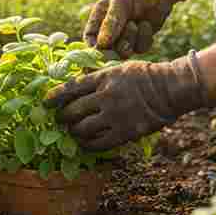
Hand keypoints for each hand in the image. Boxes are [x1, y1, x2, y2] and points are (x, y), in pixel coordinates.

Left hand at [43, 51, 211, 150]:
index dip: (54, 96)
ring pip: (82, 129)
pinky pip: (98, 143)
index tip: (45, 102)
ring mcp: (115, 116)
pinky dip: (87, 145)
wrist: (169, 89)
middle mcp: (106, 96)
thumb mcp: (118, 69)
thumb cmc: (143, 77)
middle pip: (72, 111)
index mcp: (103, 78)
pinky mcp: (125, 133)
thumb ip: (97, 78)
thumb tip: (75, 88)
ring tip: (72, 132)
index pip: (71, 88)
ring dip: (73, 132)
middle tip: (60, 120)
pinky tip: (85, 144)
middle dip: (62, 117)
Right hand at [83, 0, 188, 56]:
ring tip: (136, 23)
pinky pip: (139, 49)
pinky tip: (146, 25)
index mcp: (99, 18)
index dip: (94, 47)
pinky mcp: (139, 41)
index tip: (102, 50)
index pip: (90, 38)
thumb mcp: (121, 2)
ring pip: (124, 52)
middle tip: (126, 39)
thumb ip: (111, 21)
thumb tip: (102, 43)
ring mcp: (125, 37)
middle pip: (107, 50)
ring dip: (131, 40)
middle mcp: (110, 30)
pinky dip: (144, 39)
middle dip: (116, 46)